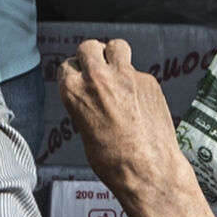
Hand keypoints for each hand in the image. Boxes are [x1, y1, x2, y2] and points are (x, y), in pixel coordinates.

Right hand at [58, 40, 190, 210]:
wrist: (148, 170)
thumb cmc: (115, 161)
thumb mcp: (84, 132)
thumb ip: (84, 106)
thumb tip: (90, 98)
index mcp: (75, 91)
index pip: (67, 65)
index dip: (74, 72)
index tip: (79, 77)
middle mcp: (98, 78)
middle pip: (88, 47)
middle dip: (91, 55)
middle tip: (97, 68)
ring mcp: (127, 76)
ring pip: (116, 46)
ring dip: (114, 55)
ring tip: (117, 72)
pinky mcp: (149, 81)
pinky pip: (138, 72)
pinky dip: (136, 82)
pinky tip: (139, 102)